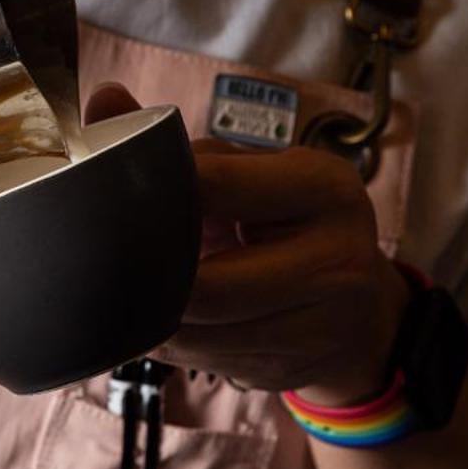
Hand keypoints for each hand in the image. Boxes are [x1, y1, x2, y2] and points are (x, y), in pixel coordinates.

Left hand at [84, 83, 411, 404]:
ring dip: (152, 320)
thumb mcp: (251, 174)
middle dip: (148, 278)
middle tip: (105, 265)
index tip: (111, 203)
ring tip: (126, 295)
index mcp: (322, 187)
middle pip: (206, 283)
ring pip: (202, 332)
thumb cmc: (286, 224)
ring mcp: (325, 324)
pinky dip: (173, 346)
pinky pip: (210, 362)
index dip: (153, 199)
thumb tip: (104, 98)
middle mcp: (337, 255)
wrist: (363, 312)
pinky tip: (159, 326)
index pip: (212, 186)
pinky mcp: (298, 370)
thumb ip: (176, 145)